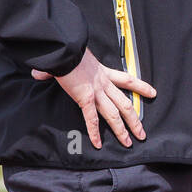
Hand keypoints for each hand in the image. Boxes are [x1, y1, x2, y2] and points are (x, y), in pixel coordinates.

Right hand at [31, 47, 154, 149]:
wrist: (65, 47)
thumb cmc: (67, 50)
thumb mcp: (69, 58)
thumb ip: (56, 69)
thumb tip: (39, 72)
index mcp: (103, 72)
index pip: (127, 79)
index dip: (141, 87)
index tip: (153, 93)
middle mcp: (103, 83)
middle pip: (125, 104)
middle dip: (134, 120)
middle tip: (142, 134)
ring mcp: (96, 91)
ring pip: (114, 114)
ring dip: (122, 130)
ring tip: (128, 143)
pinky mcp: (85, 97)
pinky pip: (91, 118)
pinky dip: (94, 132)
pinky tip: (98, 144)